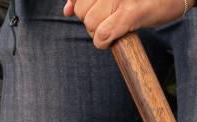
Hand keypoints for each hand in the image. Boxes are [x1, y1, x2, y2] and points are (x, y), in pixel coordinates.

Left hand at [63, 0, 191, 47]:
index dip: (79, 8)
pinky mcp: (130, 13)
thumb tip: (66, 11)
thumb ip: (87, 0)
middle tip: (110, 19)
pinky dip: (104, 42)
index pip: (77, 0)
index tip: (94, 12)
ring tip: (115, 26)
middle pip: (82, 12)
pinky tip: (113, 39)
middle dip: (91, 22)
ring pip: (91, 24)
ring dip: (99, 33)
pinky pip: (104, 34)